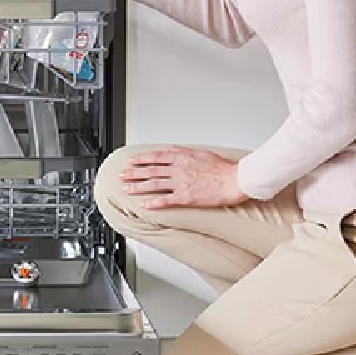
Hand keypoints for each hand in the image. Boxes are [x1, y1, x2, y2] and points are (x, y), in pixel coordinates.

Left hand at [119, 146, 249, 209]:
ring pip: (154, 184)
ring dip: (138, 187)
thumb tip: (171, 149)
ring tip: (127, 189)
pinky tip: (144, 205)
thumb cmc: (221, 168)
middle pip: (150, 170)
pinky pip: (166, 199)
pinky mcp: (186, 197)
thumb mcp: (200, 152)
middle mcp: (178, 169)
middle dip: (133, 173)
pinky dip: (153, 202)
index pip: (155, 157)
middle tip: (122, 175)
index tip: (131, 161)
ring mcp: (180, 183)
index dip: (140, 159)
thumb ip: (183, 151)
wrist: (233, 179)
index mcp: (181, 157)